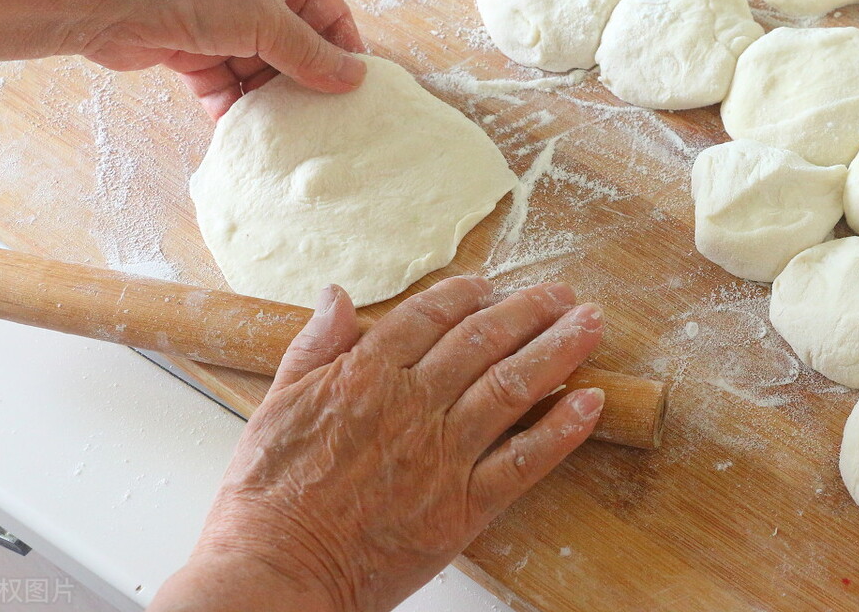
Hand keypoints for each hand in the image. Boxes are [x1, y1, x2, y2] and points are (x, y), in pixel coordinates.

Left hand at [0, 0, 364, 118]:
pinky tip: (245, 131)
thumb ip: (311, 54)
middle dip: (305, 79)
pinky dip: (234, 106)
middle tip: (326, 118)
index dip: (342, 47)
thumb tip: (355, 79)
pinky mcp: (190, 50)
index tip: (356, 88)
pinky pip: (224, 84)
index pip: (326, 10)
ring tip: (288, 131)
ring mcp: (219, 21)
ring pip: (259, 68)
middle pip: (293, 43)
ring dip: (269, 98)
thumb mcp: (266, 21)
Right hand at [149, 278, 604, 611]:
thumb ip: (315, 345)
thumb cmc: (268, 497)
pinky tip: (589, 402)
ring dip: (559, 349)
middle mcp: (414, 404)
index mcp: (367, 374)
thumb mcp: (275, 403)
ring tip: (590, 324)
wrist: (278, 571)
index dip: (468, 295)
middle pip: (484, 340)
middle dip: (530, 309)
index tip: (492, 286)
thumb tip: (337, 295)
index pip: (431, 316)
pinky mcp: (464, 505)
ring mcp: (443, 454)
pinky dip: (562, 429)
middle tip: (562, 293)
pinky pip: (525, 460)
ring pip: (514, 386)